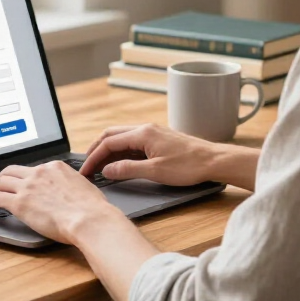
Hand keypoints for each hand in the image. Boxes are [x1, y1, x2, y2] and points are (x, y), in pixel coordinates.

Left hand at [0, 161, 123, 244]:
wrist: (90, 219)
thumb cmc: (93, 209)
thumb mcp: (83, 187)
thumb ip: (71, 185)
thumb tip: (71, 192)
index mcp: (55, 167)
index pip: (32, 169)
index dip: (23, 178)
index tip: (20, 186)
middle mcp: (40, 172)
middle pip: (11, 171)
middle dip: (1, 179)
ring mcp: (29, 186)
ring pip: (0, 182)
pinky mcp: (20, 203)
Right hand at [78, 123, 220, 186]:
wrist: (214, 161)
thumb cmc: (189, 166)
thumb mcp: (155, 171)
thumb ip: (128, 170)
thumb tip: (107, 170)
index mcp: (142, 134)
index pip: (109, 142)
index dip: (94, 157)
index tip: (86, 171)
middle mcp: (145, 129)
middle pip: (112, 135)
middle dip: (96, 150)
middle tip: (87, 167)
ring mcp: (153, 133)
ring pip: (122, 138)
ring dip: (109, 151)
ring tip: (100, 167)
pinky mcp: (159, 139)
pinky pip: (133, 143)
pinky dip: (121, 152)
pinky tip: (120, 164)